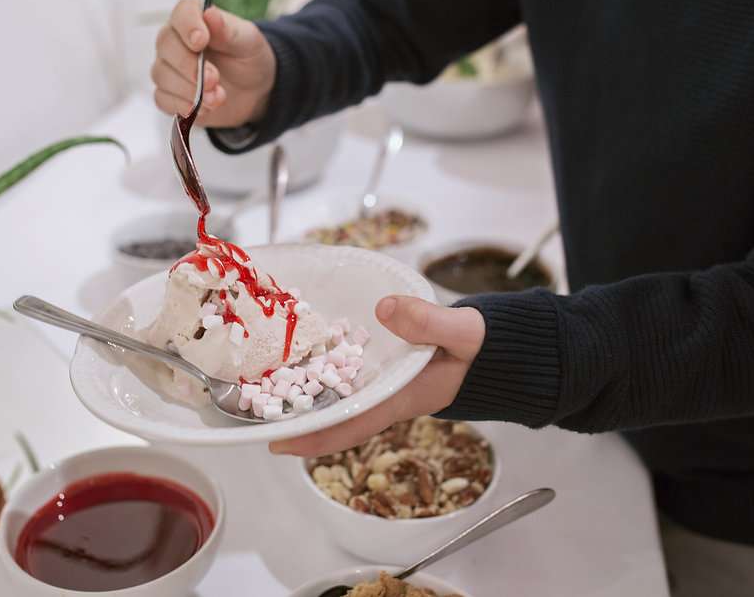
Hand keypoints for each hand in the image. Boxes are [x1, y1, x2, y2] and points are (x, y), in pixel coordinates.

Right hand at [151, 0, 275, 127]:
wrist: (253, 91)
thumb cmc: (248, 59)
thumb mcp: (248, 42)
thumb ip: (229, 29)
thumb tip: (210, 13)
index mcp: (195, 18)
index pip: (182, 13)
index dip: (188, 26)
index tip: (200, 41)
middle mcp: (176, 40)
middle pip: (166, 45)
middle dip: (190, 66)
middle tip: (214, 79)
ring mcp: (169, 67)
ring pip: (162, 75)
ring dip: (190, 90)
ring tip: (217, 97)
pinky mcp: (169, 94)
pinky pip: (162, 99)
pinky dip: (183, 105)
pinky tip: (204, 108)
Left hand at [270, 296, 484, 456]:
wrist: (497, 347)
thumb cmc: (483, 347)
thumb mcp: (462, 332)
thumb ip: (429, 322)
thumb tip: (384, 310)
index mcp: (402, 396)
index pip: (353, 424)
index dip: (316, 438)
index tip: (279, 443)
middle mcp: (387, 393)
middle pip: (335, 413)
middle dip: (299, 415)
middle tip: (256, 411)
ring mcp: (385, 381)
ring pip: (339, 392)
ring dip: (308, 391)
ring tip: (266, 383)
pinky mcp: (386, 365)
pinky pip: (350, 370)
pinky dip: (327, 366)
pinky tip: (304, 354)